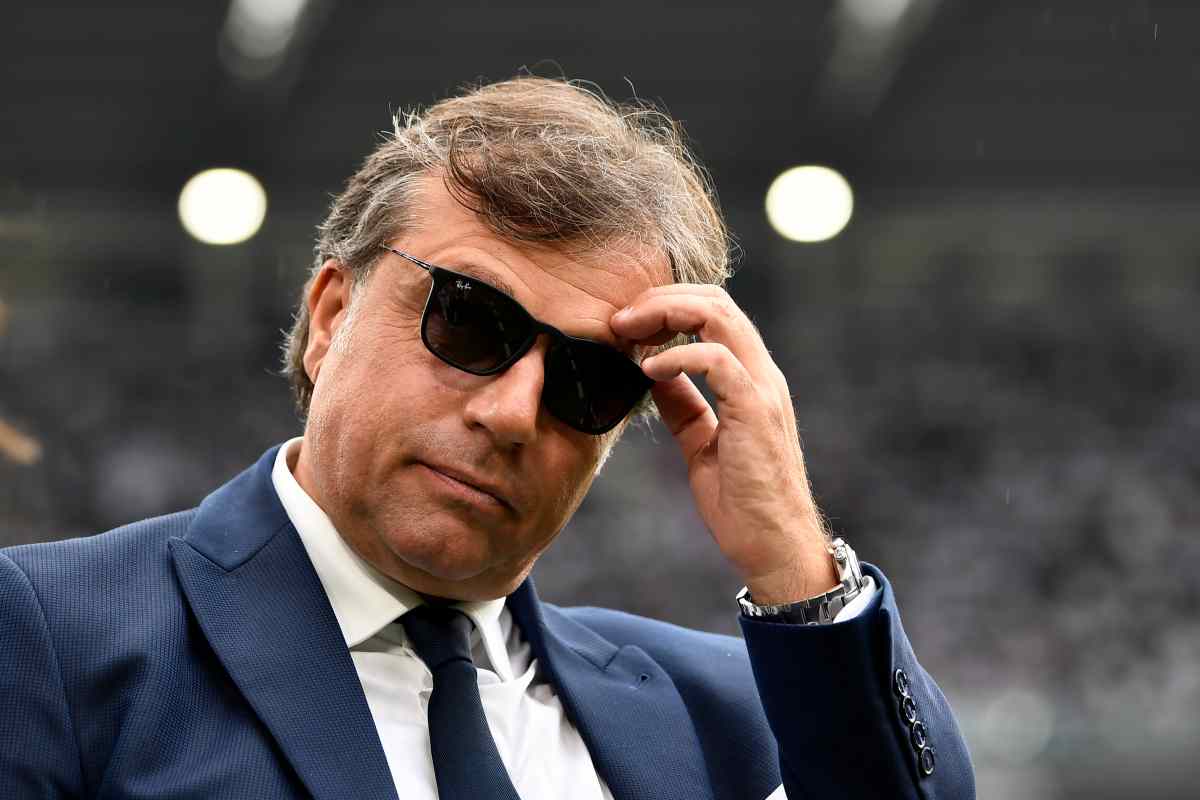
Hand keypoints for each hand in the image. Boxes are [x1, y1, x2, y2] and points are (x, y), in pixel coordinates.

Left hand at [610, 284, 838, 603]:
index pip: (714, 311)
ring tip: (627, 333)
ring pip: (718, 316)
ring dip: (665, 314)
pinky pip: (716, 360)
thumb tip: (653, 373)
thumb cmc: (742, 501)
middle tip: (619, 320)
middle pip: (715, 300)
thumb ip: (684, 404)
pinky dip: (677, 356)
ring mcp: (761, 389)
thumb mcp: (701, 442)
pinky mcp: (755, 410)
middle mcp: (761, 374)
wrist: (774, 545)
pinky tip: (648, 370)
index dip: (668, 305)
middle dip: (660, 299)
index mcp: (750, 377)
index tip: (626, 324)